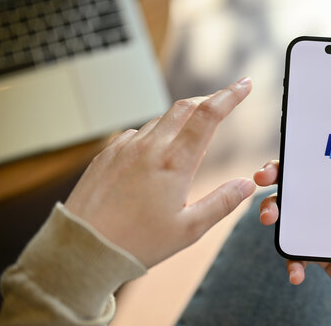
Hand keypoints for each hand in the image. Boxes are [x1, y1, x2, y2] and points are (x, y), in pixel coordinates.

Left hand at [65, 77, 255, 267]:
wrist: (83, 247)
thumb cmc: (137, 242)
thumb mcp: (189, 229)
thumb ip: (222, 202)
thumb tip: (247, 184)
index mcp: (175, 162)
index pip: (209, 115)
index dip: (230, 96)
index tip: (244, 84)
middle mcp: (150, 147)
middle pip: (185, 107)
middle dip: (207, 101)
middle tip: (221, 106)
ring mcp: (125, 147)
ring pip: (161, 119)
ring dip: (181, 120)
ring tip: (189, 141)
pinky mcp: (107, 154)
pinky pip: (137, 133)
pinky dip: (155, 134)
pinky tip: (155, 154)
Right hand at [254, 131, 330, 324]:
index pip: (326, 163)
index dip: (303, 153)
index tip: (287, 147)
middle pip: (300, 185)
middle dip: (276, 178)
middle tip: (262, 178)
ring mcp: (326, 230)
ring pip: (291, 215)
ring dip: (273, 212)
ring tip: (268, 219)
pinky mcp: (321, 256)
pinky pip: (297, 252)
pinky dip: (291, 261)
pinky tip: (296, 273)